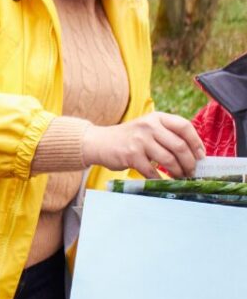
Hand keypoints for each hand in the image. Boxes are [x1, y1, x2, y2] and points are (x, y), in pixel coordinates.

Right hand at [81, 112, 204, 178]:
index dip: (196, 142)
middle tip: (191, 171)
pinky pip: (152, 171)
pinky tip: (162, 181)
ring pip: (168, 159)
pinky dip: (160, 179)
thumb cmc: (127, 138)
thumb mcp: (147, 128)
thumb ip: (166, 135)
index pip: (184, 126)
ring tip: (179, 177)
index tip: (201, 156)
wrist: (99, 142)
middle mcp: (149, 126)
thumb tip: (193, 153)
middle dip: (189, 162)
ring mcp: (139, 140)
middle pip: (179, 146)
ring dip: (177, 172)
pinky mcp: (131, 155)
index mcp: (156, 118)